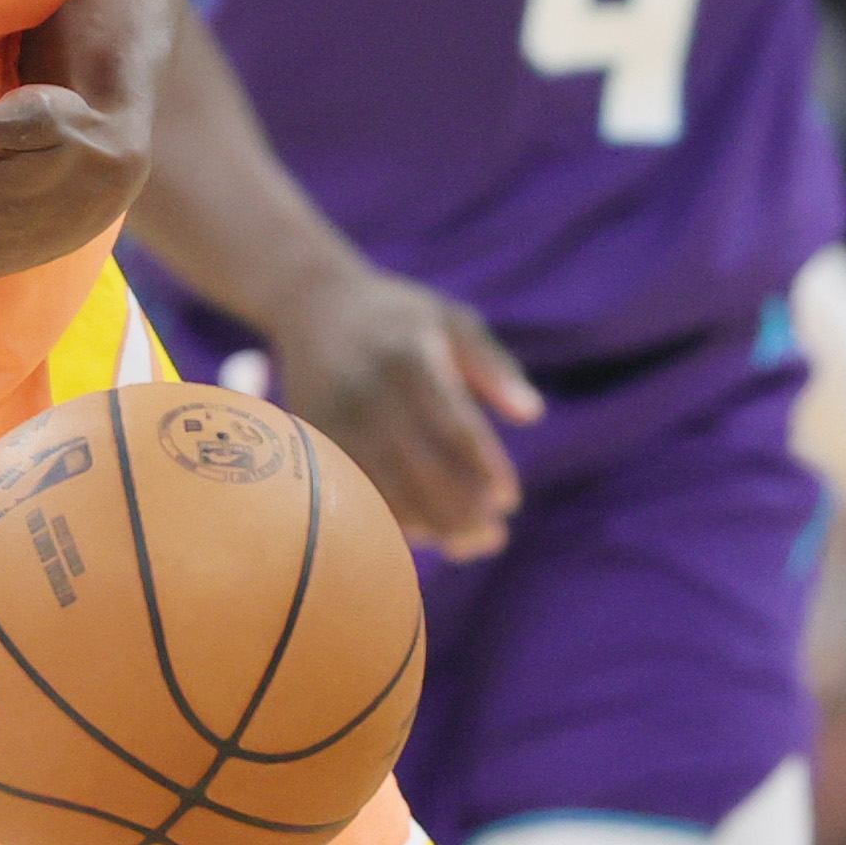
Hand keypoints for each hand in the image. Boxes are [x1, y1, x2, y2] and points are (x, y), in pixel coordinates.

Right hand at [262, 252, 542, 560]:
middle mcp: (369, 390)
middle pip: (423, 471)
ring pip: (388, 492)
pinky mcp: (314, 437)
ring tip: (466, 542)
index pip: (456, 428)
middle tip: (494, 535)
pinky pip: (355, 493)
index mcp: (410, 357)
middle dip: (465, 513)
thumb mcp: (452, 320)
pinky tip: (422, 528)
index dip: (487, 470)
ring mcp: (336, 417)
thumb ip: (494, 366)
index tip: (510, 499)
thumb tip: (533, 414)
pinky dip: (391, 519)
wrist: (313, 302)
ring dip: (432, 526)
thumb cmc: (399, 316)